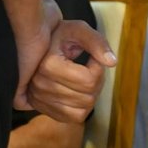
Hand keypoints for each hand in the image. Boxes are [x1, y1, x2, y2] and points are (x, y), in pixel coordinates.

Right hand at [15, 0, 114, 121]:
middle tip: (88, 69)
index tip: (92, 58)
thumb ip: (96, 42)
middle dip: (96, 82)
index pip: (89, 81)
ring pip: (84, 108)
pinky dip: (81, 107)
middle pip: (88, 96)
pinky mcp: (42, 109)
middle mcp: (40, 85)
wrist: (35, 43)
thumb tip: (112, 62)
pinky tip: (76, 92)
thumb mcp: (79, 30)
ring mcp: (39, 99)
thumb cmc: (59, 35)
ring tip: (81, 79)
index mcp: (47, 65)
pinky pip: (74, 117)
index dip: (98, 69)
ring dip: (90, 95)